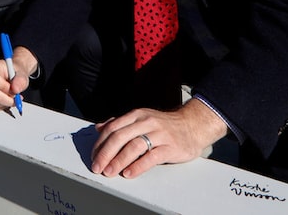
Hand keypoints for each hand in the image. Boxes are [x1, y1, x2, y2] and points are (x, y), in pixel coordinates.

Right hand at [0, 46, 37, 110]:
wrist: (13, 73)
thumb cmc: (15, 71)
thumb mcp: (22, 72)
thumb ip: (21, 80)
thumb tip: (15, 90)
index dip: (4, 88)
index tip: (15, 90)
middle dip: (8, 99)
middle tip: (17, 97)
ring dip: (7, 103)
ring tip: (13, 96)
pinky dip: (3, 106)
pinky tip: (7, 99)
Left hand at [90, 98, 227, 178]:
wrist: (194, 125)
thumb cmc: (164, 125)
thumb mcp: (141, 119)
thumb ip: (120, 123)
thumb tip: (98, 128)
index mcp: (136, 115)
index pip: (112, 128)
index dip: (100, 143)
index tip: (93, 157)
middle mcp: (146, 122)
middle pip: (120, 137)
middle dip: (105, 154)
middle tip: (97, 167)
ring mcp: (159, 134)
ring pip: (134, 146)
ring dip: (119, 161)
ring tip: (110, 172)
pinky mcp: (171, 146)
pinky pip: (151, 157)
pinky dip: (138, 166)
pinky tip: (129, 173)